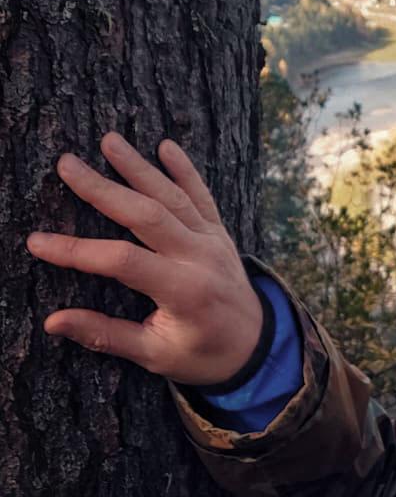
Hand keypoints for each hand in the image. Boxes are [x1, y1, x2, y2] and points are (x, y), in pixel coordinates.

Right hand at [26, 132, 262, 385]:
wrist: (257, 347)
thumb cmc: (202, 355)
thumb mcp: (155, 355)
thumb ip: (106, 335)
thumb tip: (53, 322)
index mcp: (182, 291)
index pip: (122, 261)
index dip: (77, 251)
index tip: (37, 242)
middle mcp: (199, 257)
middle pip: (146, 215)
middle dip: (104, 188)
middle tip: (67, 164)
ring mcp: (212, 240)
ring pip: (172, 197)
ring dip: (140, 167)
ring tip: (109, 141)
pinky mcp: (219, 232)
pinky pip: (202, 195)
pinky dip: (185, 170)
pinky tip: (166, 146)